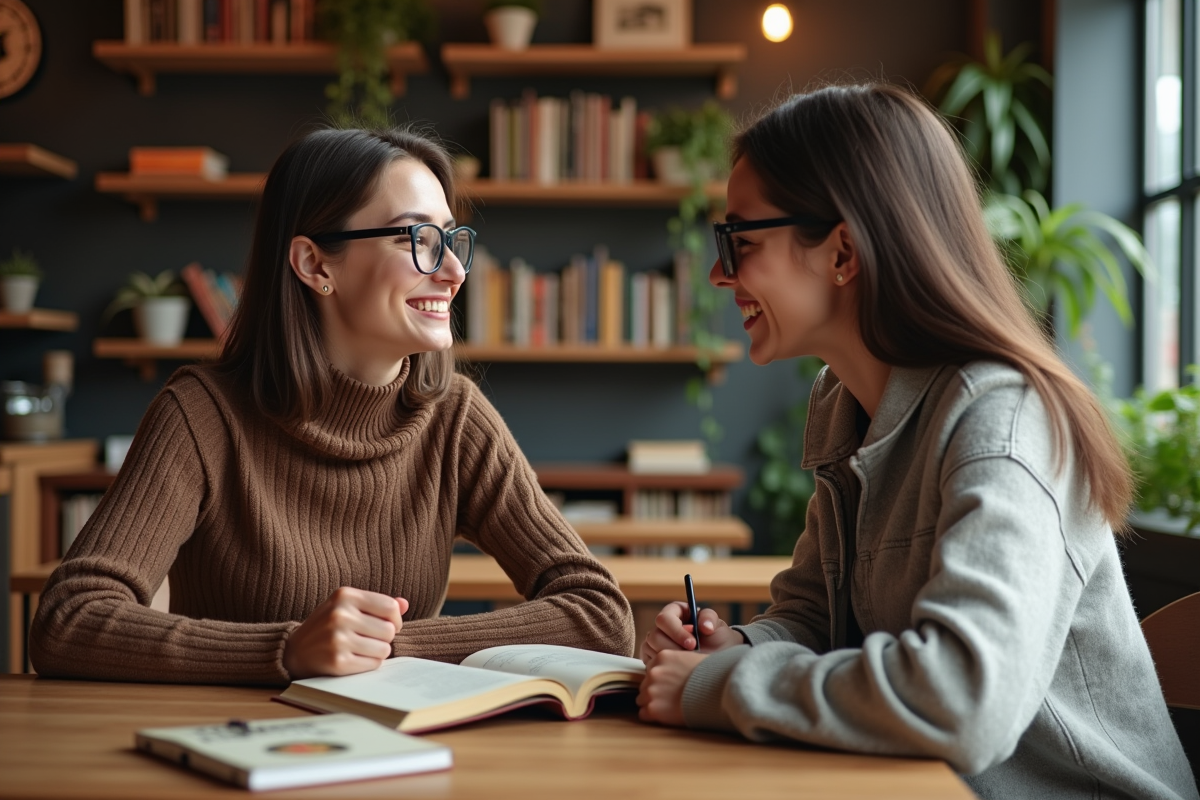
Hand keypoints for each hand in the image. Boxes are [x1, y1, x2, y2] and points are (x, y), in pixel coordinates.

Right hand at [283, 587, 408, 678]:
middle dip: (384, 637)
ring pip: (385, 649)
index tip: (388, 625)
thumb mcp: (347, 606)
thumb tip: (404, 603)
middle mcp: (340, 615)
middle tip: (368, 639)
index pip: (390, 607)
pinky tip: (354, 659)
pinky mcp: (338, 661)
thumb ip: (377, 604)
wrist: (295, 650)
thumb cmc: (328, 626)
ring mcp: (338, 639)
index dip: (395, 619)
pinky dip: (369, 664)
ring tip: (361, 649)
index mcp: (344, 595)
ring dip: (378, 652)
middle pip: (389, 630)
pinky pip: (374, 664)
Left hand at [636, 649, 707, 726]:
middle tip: (671, 699)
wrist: (719, 691)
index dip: (661, 680)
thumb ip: (676, 664)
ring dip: (654, 704)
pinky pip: (644, 715)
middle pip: (645, 685)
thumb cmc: (712, 676)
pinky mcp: (653, 708)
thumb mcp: (691, 659)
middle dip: (656, 692)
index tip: (670, 687)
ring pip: (642, 700)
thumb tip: (674, 673)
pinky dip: (653, 717)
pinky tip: (667, 716)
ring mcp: (651, 690)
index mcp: (662, 657)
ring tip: (671, 708)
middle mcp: (653, 672)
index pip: (652, 670)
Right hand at [640, 602, 743, 663]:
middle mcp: (662, 627)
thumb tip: (705, 626)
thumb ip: (709, 618)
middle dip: (673, 648)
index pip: (664, 618)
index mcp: (675, 612)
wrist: (719, 663)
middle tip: (691, 656)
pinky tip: (680, 671)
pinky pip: (650, 663)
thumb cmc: (718, 641)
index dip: (676, 631)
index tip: (692, 643)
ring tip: (688, 664)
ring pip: (651, 650)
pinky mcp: (654, 659)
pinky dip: (664, 668)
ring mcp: (656, 643)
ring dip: (670, 659)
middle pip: (654, 636)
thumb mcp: (718, 626)